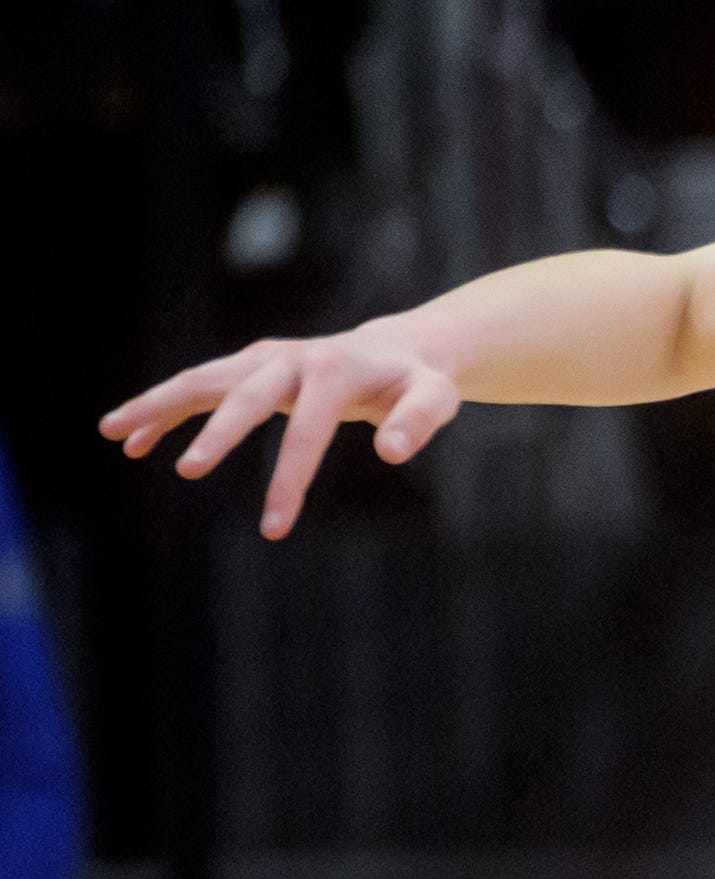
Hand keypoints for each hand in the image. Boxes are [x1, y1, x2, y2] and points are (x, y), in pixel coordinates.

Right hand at [101, 320, 464, 538]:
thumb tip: (393, 452)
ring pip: (202, 381)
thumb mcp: (436, 397)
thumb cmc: (419, 382)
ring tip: (113, 435)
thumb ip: (421, 420)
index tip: (275, 528)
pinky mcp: (249, 367)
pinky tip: (131, 440)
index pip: (308, 431)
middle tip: (189, 473)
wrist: (396, 350)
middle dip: (216, 434)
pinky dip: (165, 410)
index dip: (291, 479)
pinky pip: (200, 389)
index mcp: (332, 369)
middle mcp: (288, 358)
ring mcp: (263, 359)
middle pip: (242, 394)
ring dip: (157, 406)